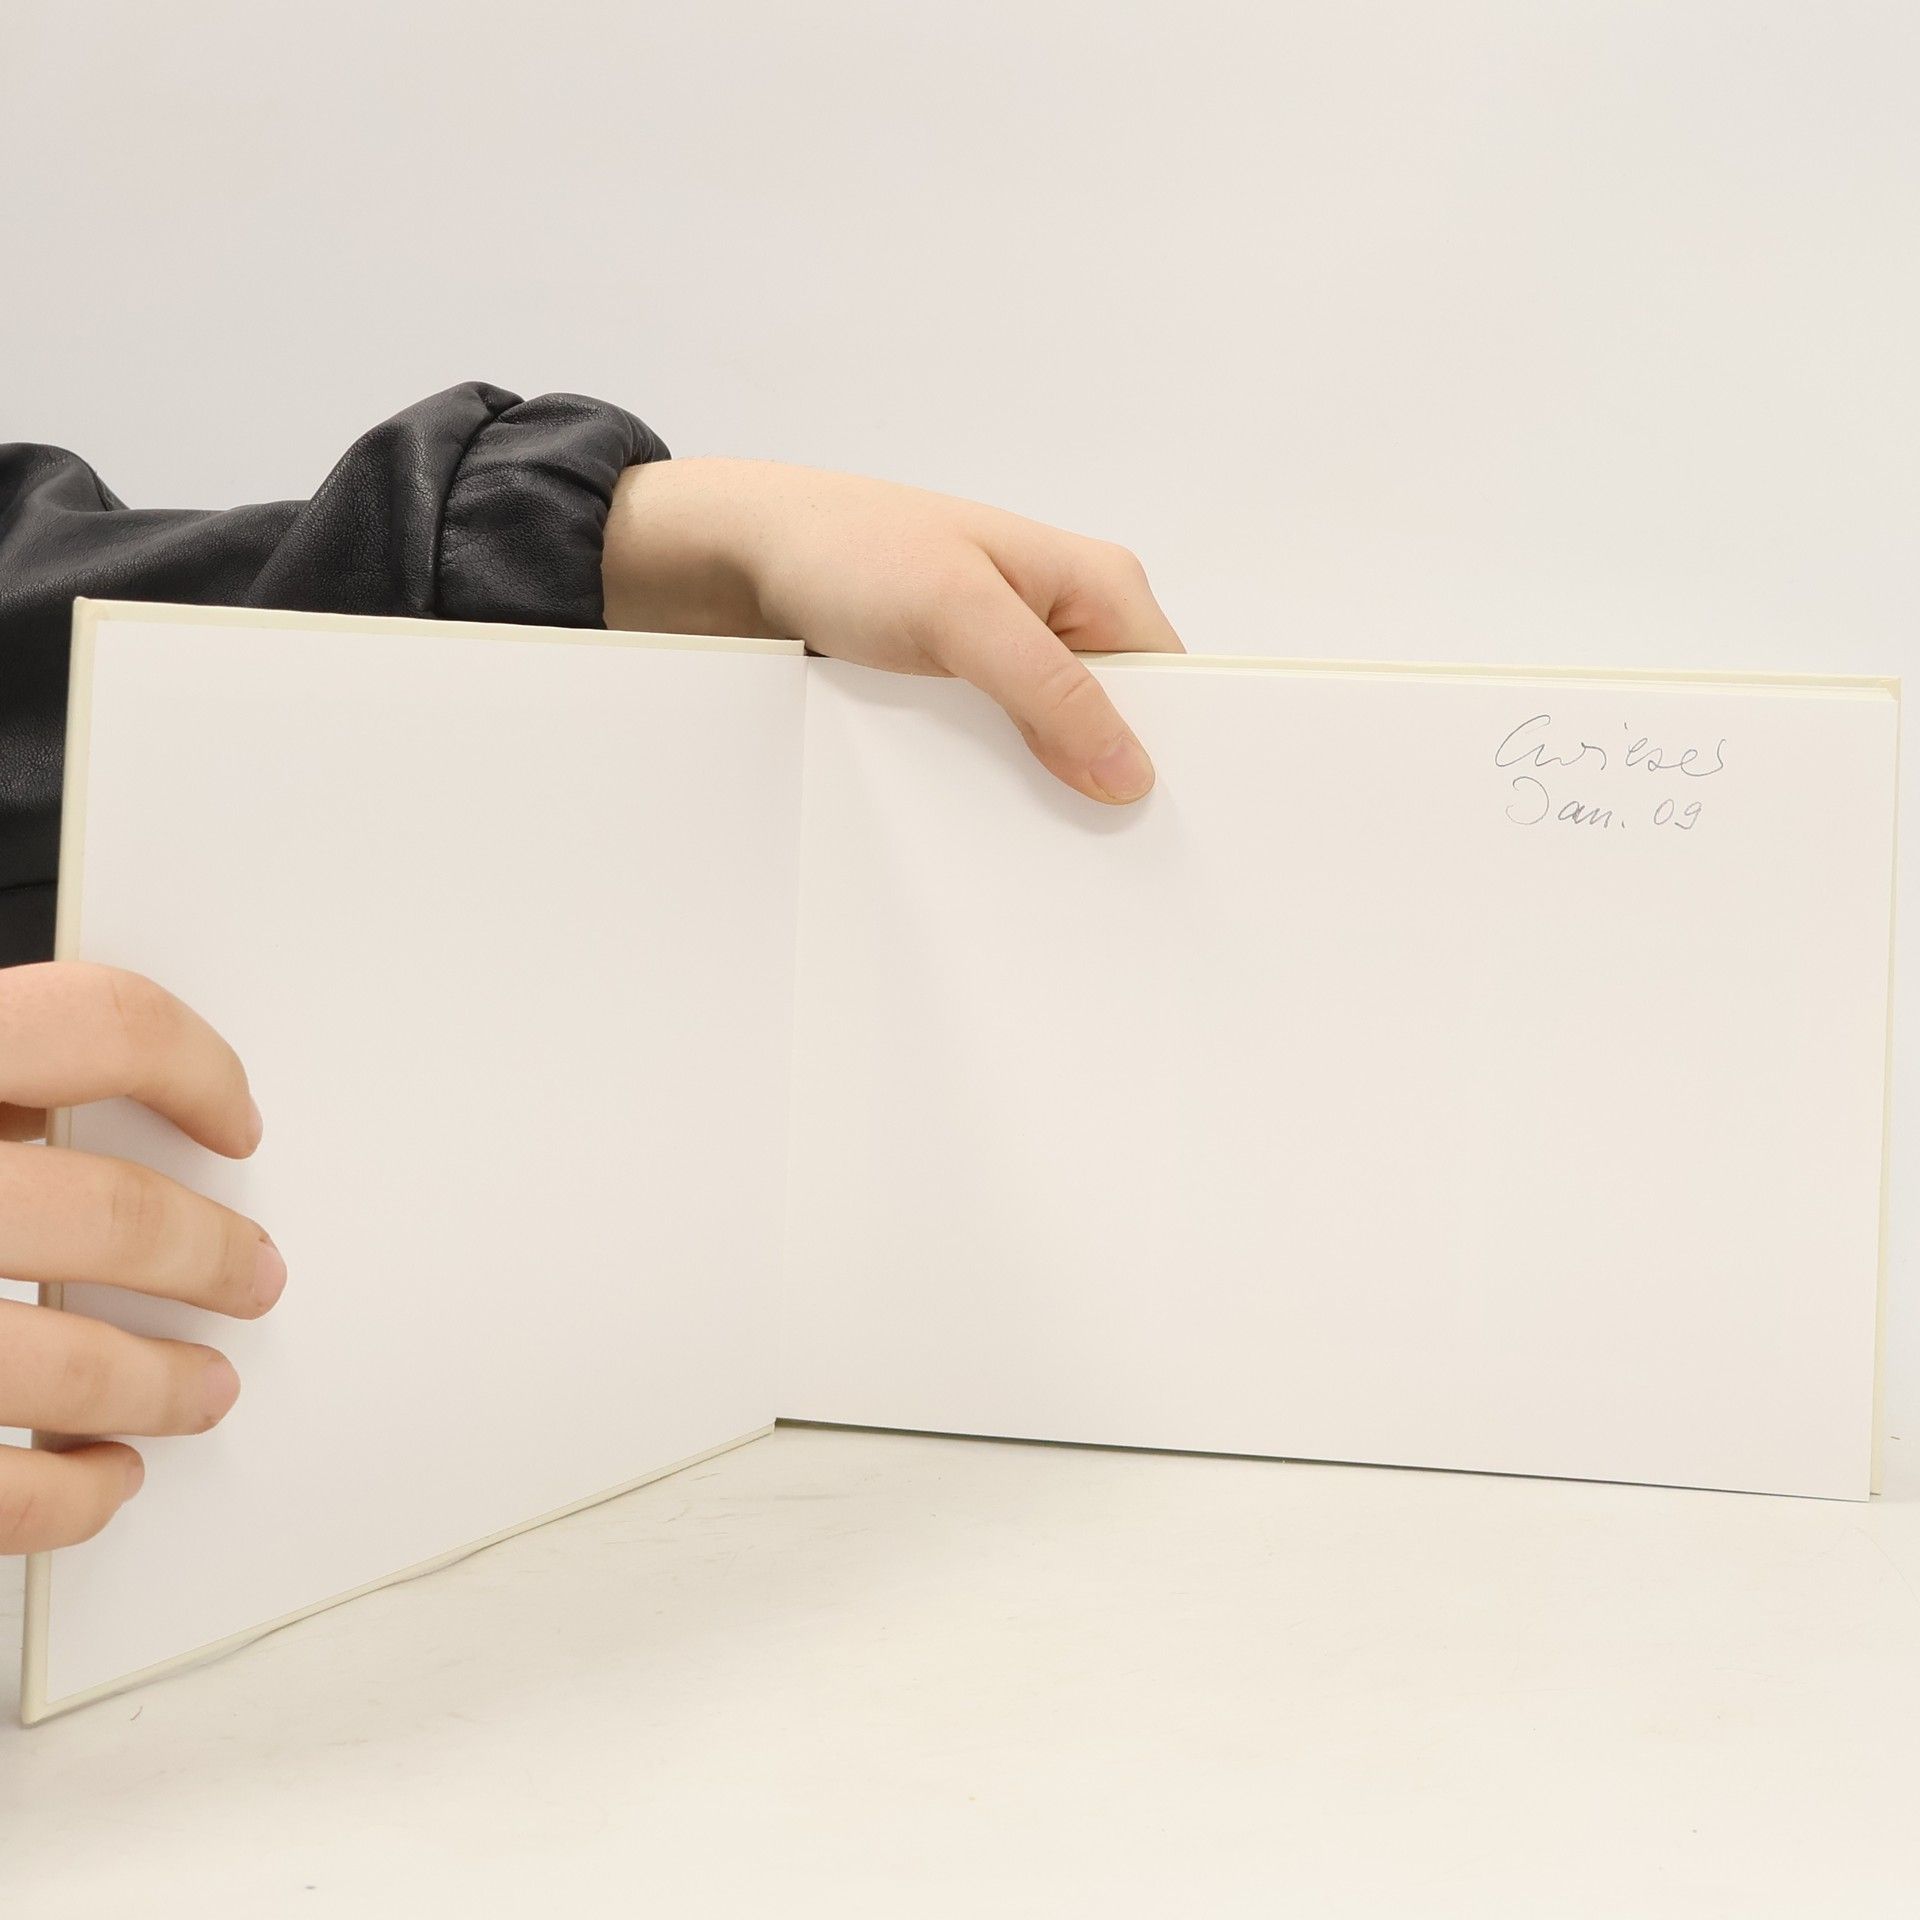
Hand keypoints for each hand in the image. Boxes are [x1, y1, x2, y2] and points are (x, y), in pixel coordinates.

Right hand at [0, 964, 281, 1552]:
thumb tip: (123, 1094)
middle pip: (105, 1212)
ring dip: (160, 1389)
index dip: (193, 1069)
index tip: (239, 1122)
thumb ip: (0, 1086)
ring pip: (58, 1367)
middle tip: (261, 1275)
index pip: (93, 1026)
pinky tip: (99, 1481)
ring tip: (206, 1392)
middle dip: (210, 1255)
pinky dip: (65, 1499)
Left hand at [602, 458, 1183, 803]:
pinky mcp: (966, 687)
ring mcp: (1014, 657)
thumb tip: (1130, 771)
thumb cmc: (852, 551)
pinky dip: (992, 783)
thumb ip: (1049, 690)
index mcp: (1098, 584)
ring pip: (1058, 746)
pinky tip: (981, 822)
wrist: (746, 557)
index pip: (1172, 686)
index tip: (1153, 828)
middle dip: (1103, 782)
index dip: (1171, 755)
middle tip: (1091, 855)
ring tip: (1034, 847)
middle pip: (1120, 725)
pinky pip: (1002, 751)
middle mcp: (1067, 620)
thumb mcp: (961, 615)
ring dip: (1042, 789)